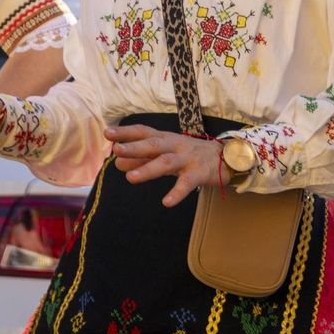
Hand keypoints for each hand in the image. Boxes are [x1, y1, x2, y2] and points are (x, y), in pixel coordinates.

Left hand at [105, 125, 221, 207]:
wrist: (226, 157)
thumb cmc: (189, 155)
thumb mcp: (165, 153)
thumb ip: (142, 158)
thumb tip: (117, 163)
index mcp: (165, 139)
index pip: (143, 132)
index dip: (126, 132)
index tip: (107, 132)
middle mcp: (175, 145)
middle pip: (153, 144)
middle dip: (134, 147)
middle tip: (116, 150)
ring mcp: (188, 158)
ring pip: (167, 162)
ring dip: (148, 169)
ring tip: (130, 178)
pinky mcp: (200, 173)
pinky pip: (187, 183)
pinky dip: (177, 192)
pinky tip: (167, 202)